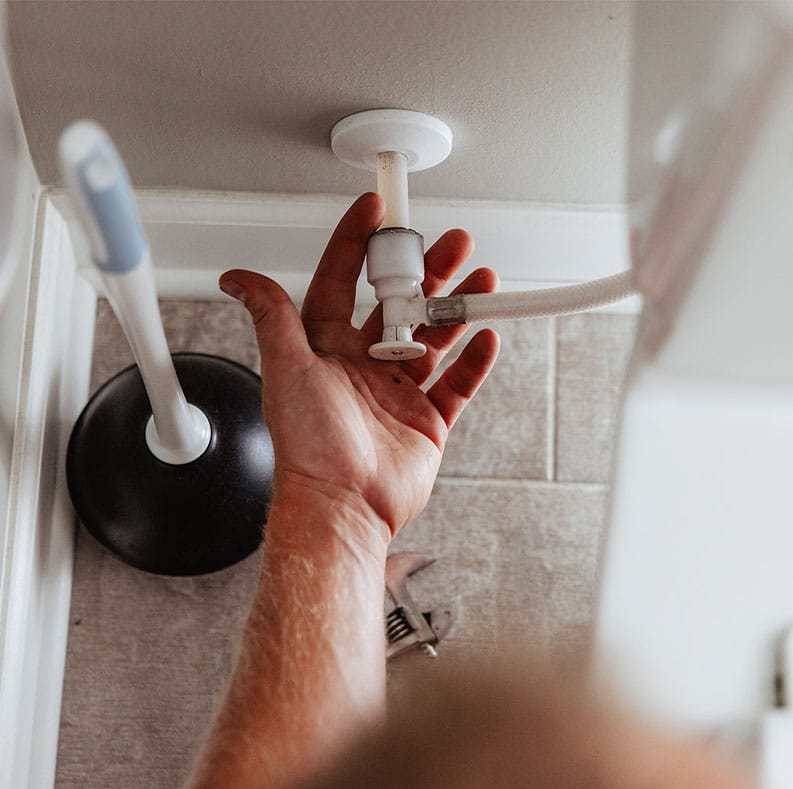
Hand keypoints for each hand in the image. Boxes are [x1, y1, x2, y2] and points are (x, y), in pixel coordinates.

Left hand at [219, 193, 499, 542]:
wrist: (341, 505)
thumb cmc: (308, 445)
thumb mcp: (287, 367)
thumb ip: (271, 316)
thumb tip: (236, 278)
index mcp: (327, 348)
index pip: (342, 281)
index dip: (358, 243)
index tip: (375, 210)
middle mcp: (364, 364)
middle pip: (400, 304)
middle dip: (426, 271)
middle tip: (451, 244)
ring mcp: (399, 391)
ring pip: (435, 338)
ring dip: (458, 309)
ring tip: (481, 281)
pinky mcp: (427, 419)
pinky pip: (458, 383)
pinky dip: (474, 361)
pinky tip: (487, 337)